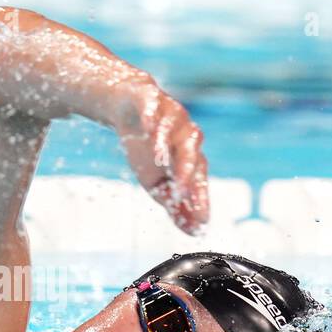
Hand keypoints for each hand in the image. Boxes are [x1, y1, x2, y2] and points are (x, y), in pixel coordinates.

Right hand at [115, 77, 209, 233]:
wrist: (129, 108)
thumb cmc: (147, 149)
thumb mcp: (158, 182)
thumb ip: (175, 206)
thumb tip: (193, 232)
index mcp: (190, 158)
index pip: (198, 179)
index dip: (200, 199)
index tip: (202, 221)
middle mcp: (185, 136)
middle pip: (191, 154)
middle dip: (187, 173)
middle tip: (181, 194)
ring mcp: (170, 116)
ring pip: (173, 130)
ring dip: (167, 144)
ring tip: (160, 160)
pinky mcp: (151, 98)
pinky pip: (152, 107)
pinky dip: (151, 118)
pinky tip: (149, 128)